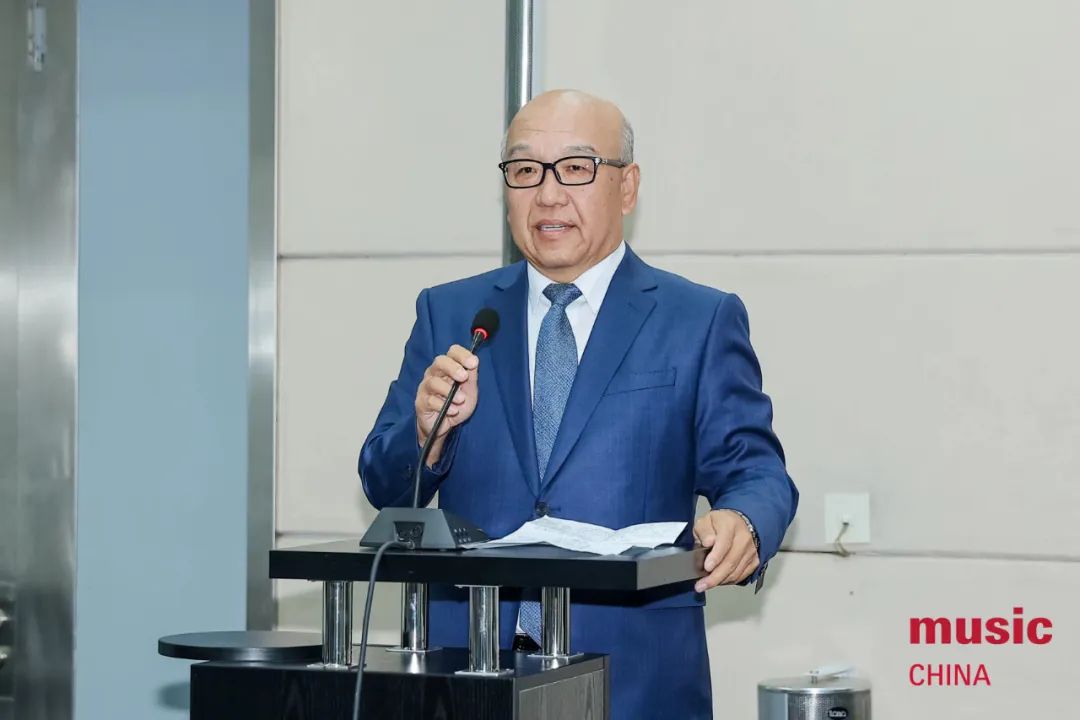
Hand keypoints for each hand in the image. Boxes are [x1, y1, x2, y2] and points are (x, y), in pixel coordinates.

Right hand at [415, 344, 478, 464]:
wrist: (445, 426)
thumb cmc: (457, 405)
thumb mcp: (469, 391)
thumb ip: (472, 376)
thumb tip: (474, 361)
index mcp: (447, 368)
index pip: (452, 352)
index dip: (462, 355)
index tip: (473, 363)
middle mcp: (434, 374)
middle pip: (439, 362)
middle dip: (453, 368)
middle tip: (464, 377)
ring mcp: (426, 388)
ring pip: (433, 382)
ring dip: (449, 391)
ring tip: (461, 400)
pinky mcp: (421, 403)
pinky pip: (430, 401)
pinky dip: (443, 405)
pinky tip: (453, 410)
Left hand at [692, 510, 759, 591]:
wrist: (738, 523)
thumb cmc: (719, 524)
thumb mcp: (705, 521)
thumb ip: (704, 531)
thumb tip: (708, 542)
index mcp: (730, 525)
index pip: (724, 543)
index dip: (716, 557)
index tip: (707, 567)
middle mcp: (744, 538)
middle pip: (731, 562)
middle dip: (714, 577)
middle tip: (701, 585)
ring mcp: (751, 551)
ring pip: (736, 572)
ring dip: (720, 581)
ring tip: (706, 585)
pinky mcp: (754, 561)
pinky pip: (741, 576)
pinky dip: (728, 581)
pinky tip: (718, 581)